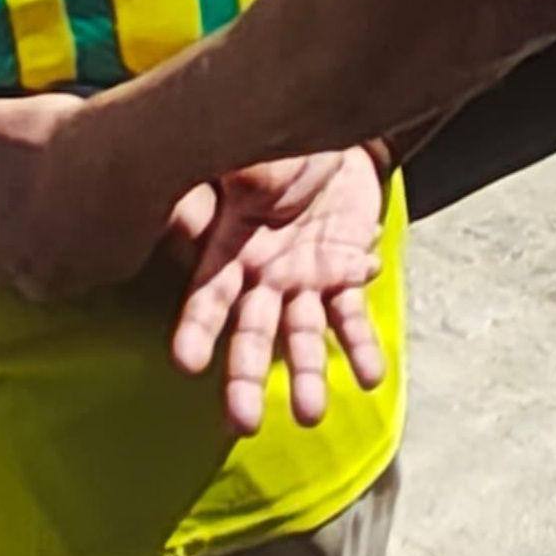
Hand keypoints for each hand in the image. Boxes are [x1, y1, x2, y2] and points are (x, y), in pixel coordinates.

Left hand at [0, 84, 179, 300]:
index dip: (0, 208)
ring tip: (83, 189)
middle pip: (26, 257)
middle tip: (51, 182)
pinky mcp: (121, 270)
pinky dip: (108, 238)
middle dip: (36, 229)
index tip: (18, 179)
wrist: (125, 150)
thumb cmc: (44, 139)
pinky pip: (107, 259)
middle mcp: (28, 280)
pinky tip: (112, 199)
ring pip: (66, 262)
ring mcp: (79, 279)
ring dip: (71, 236)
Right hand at [172, 152, 390, 435]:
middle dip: (244, 378)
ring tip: (311, 415)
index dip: (196, 329)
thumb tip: (216, 185)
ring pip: (302, 335)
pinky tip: (370, 374)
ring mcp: (304, 280)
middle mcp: (263, 276)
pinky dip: (360, 342)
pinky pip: (352, 314)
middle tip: (243, 423)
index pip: (207, 296)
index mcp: (229, 248)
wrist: (338, 132)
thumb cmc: (280, 142)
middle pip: (251, 333)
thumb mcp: (251, 153)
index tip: (185, 364)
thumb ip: (234, 174)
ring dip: (306, 375)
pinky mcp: (344, 274)